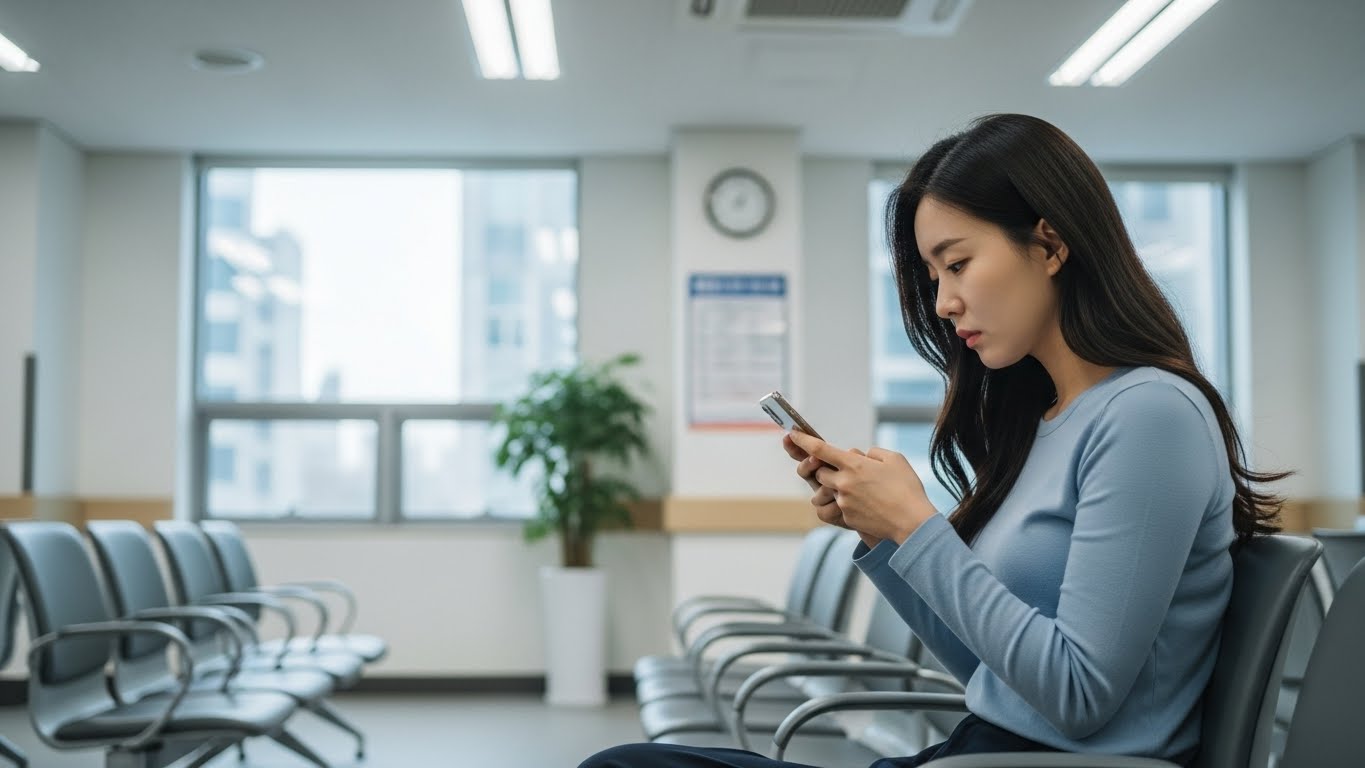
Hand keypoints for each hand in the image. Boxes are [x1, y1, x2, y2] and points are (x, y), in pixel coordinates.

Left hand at [788, 430, 937, 545]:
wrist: (911, 522)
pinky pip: (841, 507)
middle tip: (848, 472)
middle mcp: (843, 482)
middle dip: (828, 470)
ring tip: (864, 491)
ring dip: (840, 487)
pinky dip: (852, 503)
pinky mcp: (846, 517)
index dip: (803, 440)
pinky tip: (871, 505)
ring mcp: (843, 501)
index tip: (792, 434)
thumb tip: (862, 457)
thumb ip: (873, 453)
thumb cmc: (906, 488)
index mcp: (854, 465)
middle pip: (821, 473)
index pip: (820, 449)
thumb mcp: (894, 459)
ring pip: (831, 490)